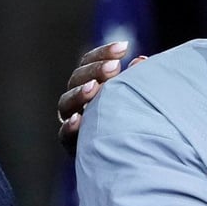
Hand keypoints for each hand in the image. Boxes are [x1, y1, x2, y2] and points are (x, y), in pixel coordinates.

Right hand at [57, 41, 147, 155]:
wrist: (135, 158)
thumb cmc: (137, 119)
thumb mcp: (136, 97)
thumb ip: (136, 80)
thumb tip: (141, 60)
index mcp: (92, 84)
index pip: (90, 63)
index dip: (103, 54)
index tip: (123, 47)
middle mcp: (79, 102)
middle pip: (77, 79)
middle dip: (94, 70)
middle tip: (114, 67)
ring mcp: (74, 122)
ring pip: (67, 103)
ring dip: (80, 94)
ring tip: (94, 88)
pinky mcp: (74, 145)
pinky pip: (65, 135)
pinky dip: (71, 127)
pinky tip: (79, 120)